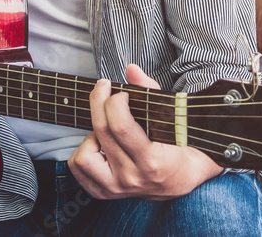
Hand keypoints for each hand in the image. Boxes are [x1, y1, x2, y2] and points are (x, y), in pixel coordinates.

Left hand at [68, 64, 222, 199]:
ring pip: (84, 156)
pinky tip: (100, 142)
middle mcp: (132, 176)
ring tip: (105, 126)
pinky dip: (84, 151)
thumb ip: (151, 90)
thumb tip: (131, 69)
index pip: (121, 126)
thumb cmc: (180, 146)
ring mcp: (117, 188)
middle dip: (99, 101)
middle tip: (104, 89)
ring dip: (91, 134)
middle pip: (102, 131)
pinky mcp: (105, 192)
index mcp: (152, 160)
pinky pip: (79, 169)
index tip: (119, 91)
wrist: (182, 180)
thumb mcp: (174, 118)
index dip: (114, 101)